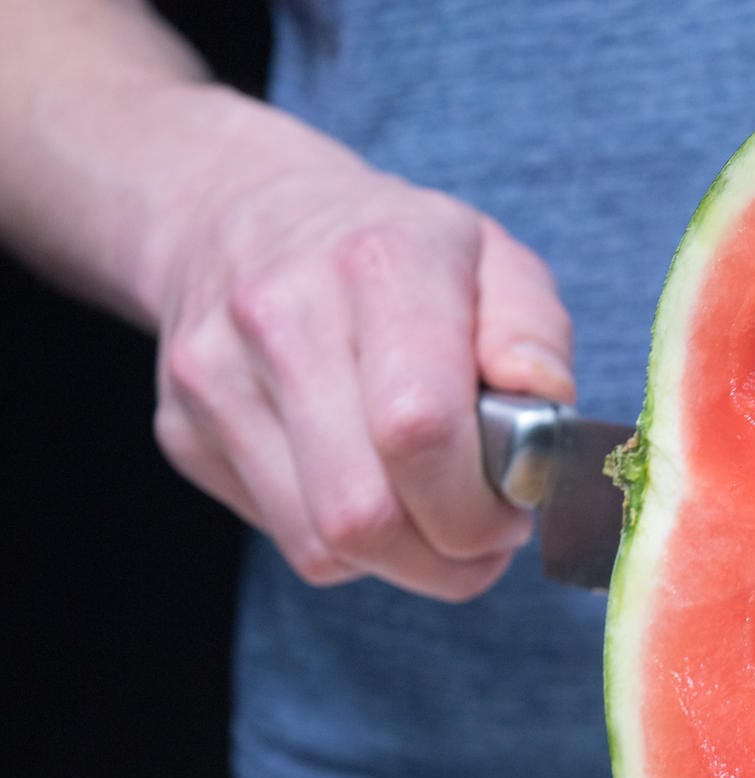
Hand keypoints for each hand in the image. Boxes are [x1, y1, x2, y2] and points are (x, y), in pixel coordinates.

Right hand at [149, 112, 572, 599]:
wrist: (239, 210)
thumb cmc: (398, 253)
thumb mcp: (493, 258)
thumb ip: (534, 333)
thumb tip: (543, 398)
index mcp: (380, 264)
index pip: (418, 429)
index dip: (477, 506)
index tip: (512, 512)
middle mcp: (281, 314)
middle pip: (362, 514)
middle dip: (445, 558)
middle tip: (483, 536)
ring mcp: (216, 376)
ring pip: (319, 545)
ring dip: (400, 562)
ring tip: (434, 518)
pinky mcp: (183, 429)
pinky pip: (285, 539)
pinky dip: (345, 545)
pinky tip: (370, 489)